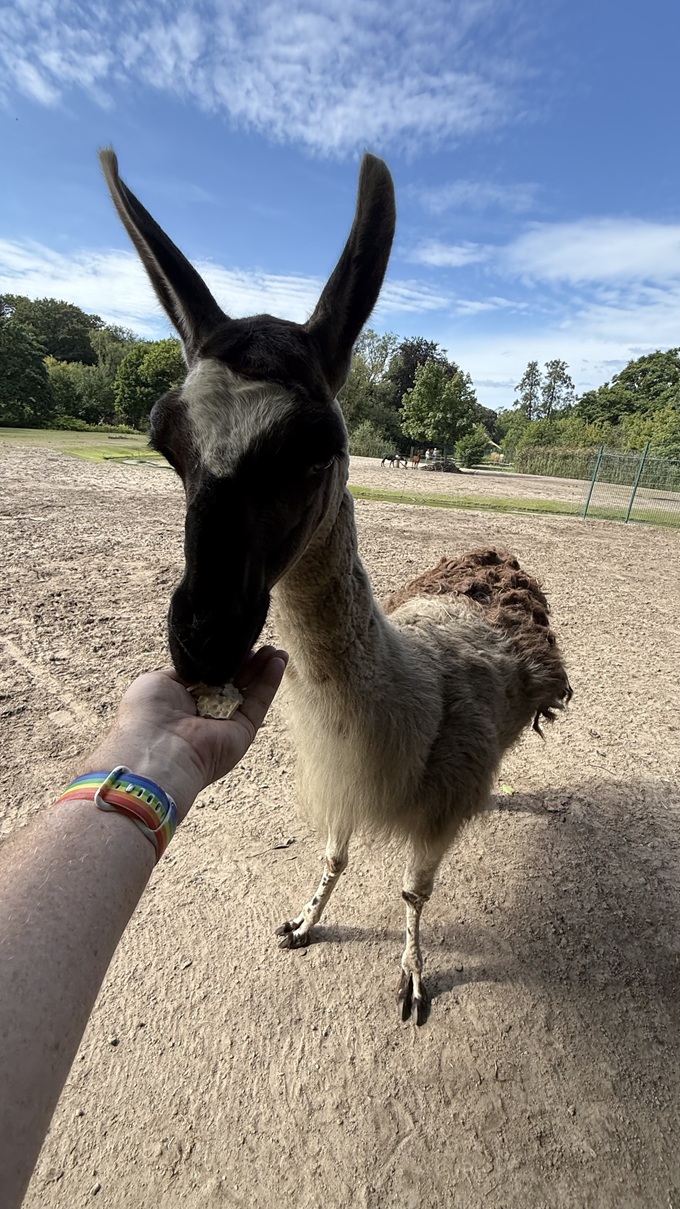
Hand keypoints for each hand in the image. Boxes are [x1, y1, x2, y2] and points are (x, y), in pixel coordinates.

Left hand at [86, 646, 287, 818]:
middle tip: (259, 643)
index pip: (208, 675)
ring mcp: (225, 723)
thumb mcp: (157, 681)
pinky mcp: (243, 731)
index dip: (221, 658)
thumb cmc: (147, 717)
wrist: (158, 752)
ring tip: (275, 649)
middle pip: (232, 681)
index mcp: (181, 701)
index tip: (233, 640)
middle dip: (247, 661)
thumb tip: (203, 662)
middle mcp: (204, 713)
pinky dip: (270, 682)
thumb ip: (183, 670)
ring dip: (263, 668)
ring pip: (249, 690)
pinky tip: (278, 661)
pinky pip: (259, 702)